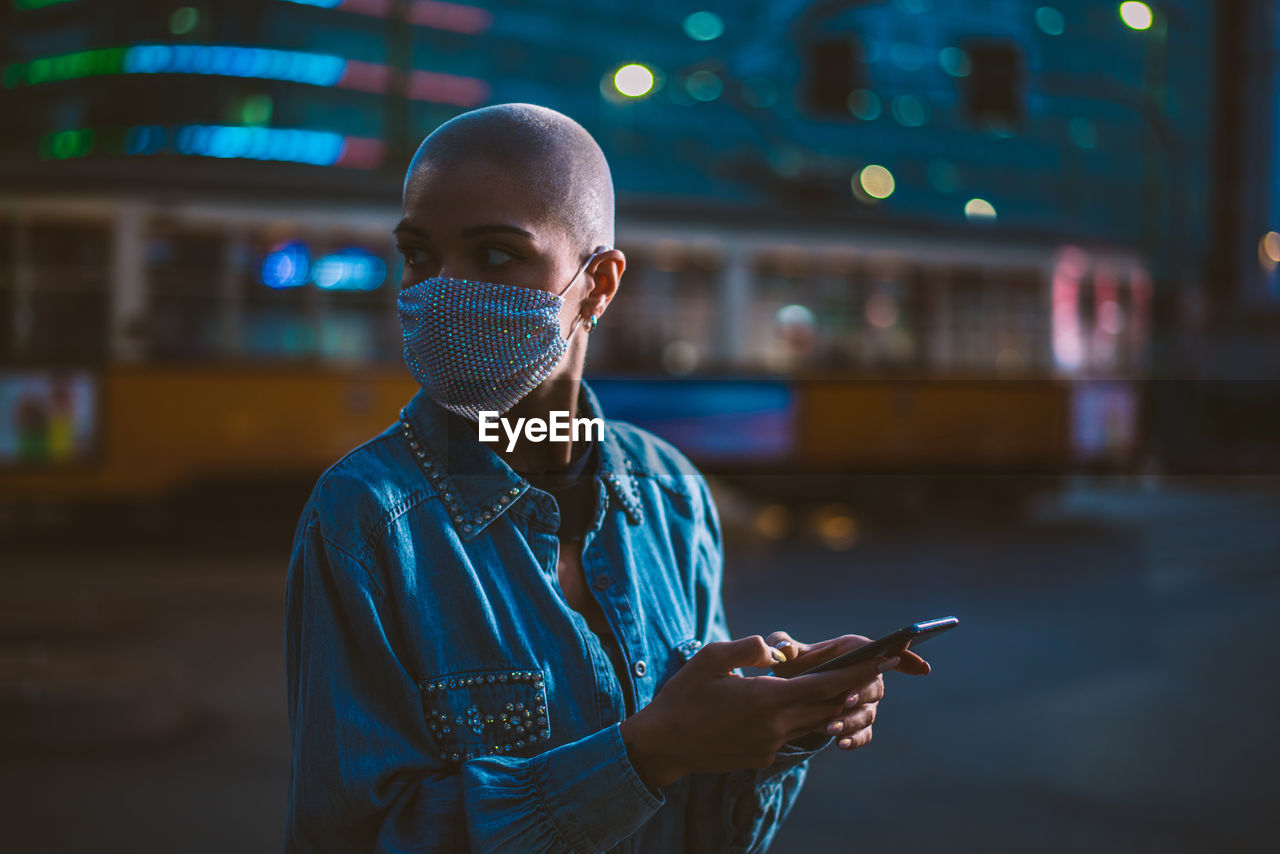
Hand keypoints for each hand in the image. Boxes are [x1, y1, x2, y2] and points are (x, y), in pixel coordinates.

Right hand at [619, 635, 894, 787]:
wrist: (664, 744)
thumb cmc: (683, 696)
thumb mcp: (710, 659)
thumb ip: (748, 648)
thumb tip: (777, 649)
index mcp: (765, 698)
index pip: (826, 684)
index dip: (858, 671)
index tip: (883, 658)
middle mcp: (775, 725)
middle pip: (831, 706)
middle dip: (857, 687)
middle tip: (881, 668)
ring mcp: (771, 744)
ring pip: (818, 723)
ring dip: (837, 705)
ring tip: (854, 686)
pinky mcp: (764, 756)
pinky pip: (796, 734)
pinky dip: (810, 719)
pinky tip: (808, 706)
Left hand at [765, 630, 929, 751]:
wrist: (788, 696)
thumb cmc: (792, 666)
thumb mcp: (783, 653)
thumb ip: (781, 645)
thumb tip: (785, 651)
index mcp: (852, 651)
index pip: (881, 650)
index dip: (903, 656)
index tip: (916, 665)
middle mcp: (865, 675)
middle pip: (875, 684)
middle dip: (861, 692)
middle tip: (844, 701)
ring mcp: (864, 702)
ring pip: (868, 712)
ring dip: (852, 720)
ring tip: (830, 728)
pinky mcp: (858, 724)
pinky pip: (864, 733)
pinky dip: (854, 738)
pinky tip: (839, 743)